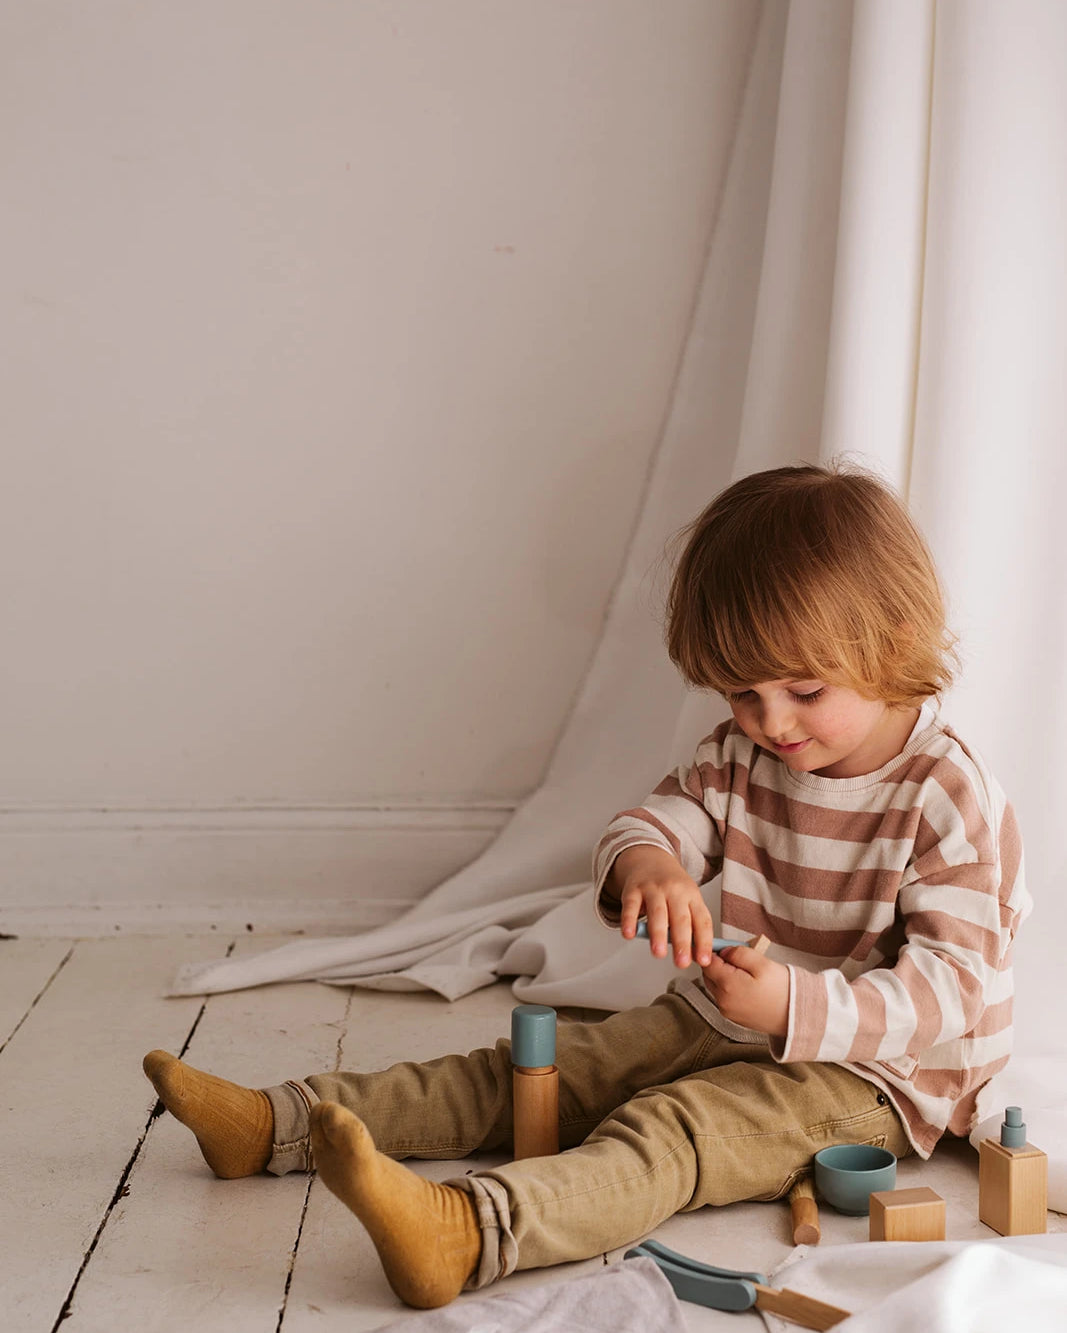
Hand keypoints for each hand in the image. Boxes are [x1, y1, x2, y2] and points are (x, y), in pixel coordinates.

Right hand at [607, 845, 714, 968]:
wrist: (649, 858)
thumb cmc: (671, 887)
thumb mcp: (688, 900)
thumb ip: (692, 926)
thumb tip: (697, 957)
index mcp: (692, 896)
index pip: (702, 920)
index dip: (704, 942)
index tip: (704, 960)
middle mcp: (675, 891)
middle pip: (681, 918)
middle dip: (682, 942)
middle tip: (682, 962)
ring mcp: (653, 889)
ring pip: (657, 912)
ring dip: (658, 934)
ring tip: (658, 953)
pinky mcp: (633, 889)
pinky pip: (631, 906)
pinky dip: (629, 920)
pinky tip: (629, 934)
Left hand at [700, 947, 789, 1037]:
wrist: (796, 1016)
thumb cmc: (782, 990)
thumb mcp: (762, 963)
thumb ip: (737, 953)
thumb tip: (723, 952)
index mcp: (727, 985)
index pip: (707, 962)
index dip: (715, 951)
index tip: (728, 948)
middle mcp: (722, 1001)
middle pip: (709, 975)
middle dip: (719, 964)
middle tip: (739, 960)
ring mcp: (727, 1011)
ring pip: (715, 987)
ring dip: (724, 977)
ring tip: (746, 974)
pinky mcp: (734, 1018)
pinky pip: (724, 998)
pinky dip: (730, 989)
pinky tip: (748, 986)